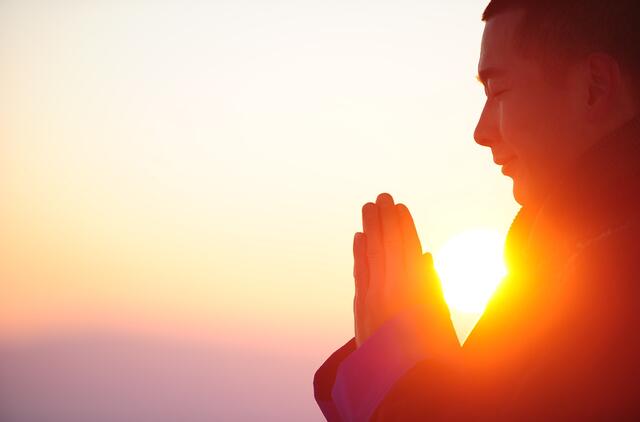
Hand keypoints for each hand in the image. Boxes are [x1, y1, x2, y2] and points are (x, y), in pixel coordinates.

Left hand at [352, 193, 449, 347]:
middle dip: (383, 220)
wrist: (404, 387)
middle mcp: (392, 289)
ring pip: (370, 255)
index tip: (398, 206)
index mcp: (417, 289)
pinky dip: (359, 254)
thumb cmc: (432, 354)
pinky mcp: (361, 310)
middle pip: (385, 246)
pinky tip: (358, 238)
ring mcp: (373, 299)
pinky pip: (360, 274)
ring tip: (367, 208)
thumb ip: (431, 284)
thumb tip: (423, 255)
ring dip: (369, 230)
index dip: (402, 225)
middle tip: (379, 197)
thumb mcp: (440, 317)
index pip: (406, 247)